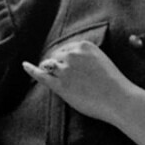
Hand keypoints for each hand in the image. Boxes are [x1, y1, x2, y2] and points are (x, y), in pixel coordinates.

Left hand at [21, 41, 136, 126]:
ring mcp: (65, 70)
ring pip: (49, 66)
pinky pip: (41, 75)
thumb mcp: (99, 60)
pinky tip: (25, 65)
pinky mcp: (60, 85)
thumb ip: (84, 56)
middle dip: (59, 66)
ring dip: (53, 72)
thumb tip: (65, 58)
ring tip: (69, 84)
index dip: (66, 60)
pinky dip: (31, 69)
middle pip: (55, 56)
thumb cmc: (112, 83)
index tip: (74, 70)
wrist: (119, 99)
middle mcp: (72, 54)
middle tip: (75, 81)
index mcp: (84, 45)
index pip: (66, 49)